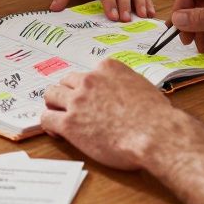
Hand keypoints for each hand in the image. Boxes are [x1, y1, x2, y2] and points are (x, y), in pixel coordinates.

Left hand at [40, 59, 178, 169]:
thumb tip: (122, 92)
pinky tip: (58, 133)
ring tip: (62, 118)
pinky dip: (49, 124)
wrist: (155, 135)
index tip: (91, 99)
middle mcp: (89, 80)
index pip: (87, 73)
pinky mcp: (69, 123)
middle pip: (66, 81)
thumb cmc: (156, 116)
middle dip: (68, 94)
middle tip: (74, 109)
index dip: (87, 88)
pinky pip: (46, 118)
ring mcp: (77, 100)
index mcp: (107, 68)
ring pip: (50, 95)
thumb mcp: (142, 86)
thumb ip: (124, 84)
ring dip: (55, 105)